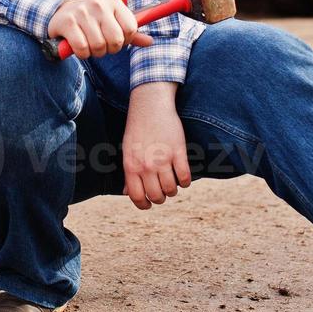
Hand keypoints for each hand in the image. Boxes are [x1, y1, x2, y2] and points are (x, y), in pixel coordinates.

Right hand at [48, 0, 153, 58]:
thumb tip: (150, 42)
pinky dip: (82, 53)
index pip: (131, 28)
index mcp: (113, 1)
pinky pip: (82, 48)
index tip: (116, 40)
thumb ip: (130, 32)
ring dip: (95, 53)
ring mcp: (82, 12)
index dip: (125, 40)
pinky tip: (79, 47)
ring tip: (90, 45)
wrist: (61, 10)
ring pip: (99, 46)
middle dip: (110, 49)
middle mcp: (99, 4)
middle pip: (116, 40)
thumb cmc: (92, 18)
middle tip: (103, 45)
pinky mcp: (68, 22)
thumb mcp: (112, 19)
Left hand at [122, 82, 191, 209]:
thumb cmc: (137, 129)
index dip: (144, 205)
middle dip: (161, 198)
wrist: (150, 106)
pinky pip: (185, 177)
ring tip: (173, 184)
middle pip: (156, 196)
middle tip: (163, 192)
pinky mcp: (178, 152)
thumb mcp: (127, 152)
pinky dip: (186, 181)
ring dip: (173, 190)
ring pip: (172, 189)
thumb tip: (126, 193)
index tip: (149, 204)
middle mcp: (146, 166)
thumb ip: (128, 173)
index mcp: (131, 166)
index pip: (137, 196)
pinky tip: (183, 177)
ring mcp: (163, 159)